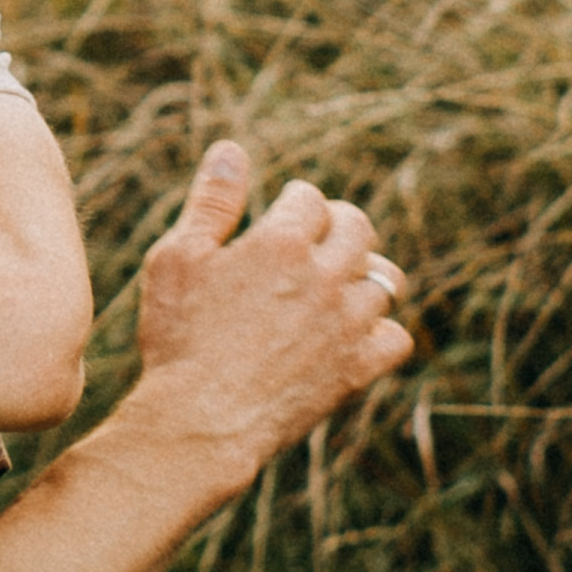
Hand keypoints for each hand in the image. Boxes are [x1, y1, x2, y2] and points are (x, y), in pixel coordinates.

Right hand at [133, 141, 412, 490]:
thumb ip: (210, 202)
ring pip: (385, 280)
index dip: (292, 204)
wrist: (198, 422)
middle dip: (338, 226)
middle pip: (359, 227)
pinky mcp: (357, 369)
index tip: (278, 218)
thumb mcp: (176, 260)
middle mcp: (326, 276)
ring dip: (363, 276)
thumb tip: (231, 149)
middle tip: (316, 241)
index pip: (309, 197)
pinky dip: (381, 332)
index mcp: (282, 241)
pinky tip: (354, 335)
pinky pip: (396, 338)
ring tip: (337, 285)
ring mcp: (347, 324)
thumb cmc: (178, 339)